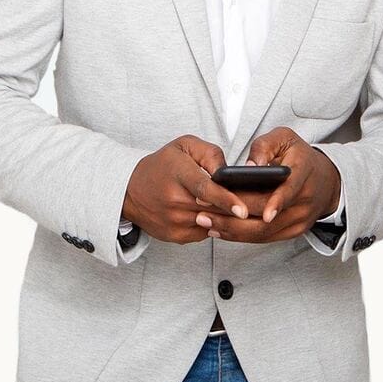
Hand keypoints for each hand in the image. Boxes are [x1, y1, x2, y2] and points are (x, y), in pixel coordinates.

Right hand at [121, 134, 249, 244]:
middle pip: (212, 209)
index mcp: (178, 174)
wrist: (130, 190)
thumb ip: (210, 154)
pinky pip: (203, 232)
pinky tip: (210, 212)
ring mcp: (173, 221)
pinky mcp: (174, 235)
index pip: (205, 189)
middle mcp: (174, 200)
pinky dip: (211, 223)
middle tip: (251, 206)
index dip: (225, 200)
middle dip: (234, 210)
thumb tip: (228, 173)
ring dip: (224, 217)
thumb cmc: (162, 165)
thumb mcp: (185, 146)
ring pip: (210, 223)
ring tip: (232, 207)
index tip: (243, 210)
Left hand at [192, 127, 341, 243]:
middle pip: (268, 217)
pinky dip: (240, 236)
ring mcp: (299, 220)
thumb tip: (248, 167)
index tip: (249, 210)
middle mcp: (304, 201)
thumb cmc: (300, 156)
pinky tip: (220, 229)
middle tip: (204, 211)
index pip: (289, 191)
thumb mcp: (285, 138)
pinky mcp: (292, 232)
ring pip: (264, 232)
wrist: (327, 181)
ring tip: (205, 221)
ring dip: (232, 230)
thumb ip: (265, 146)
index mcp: (304, 173)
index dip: (271, 202)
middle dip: (233, 216)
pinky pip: (264, 238)